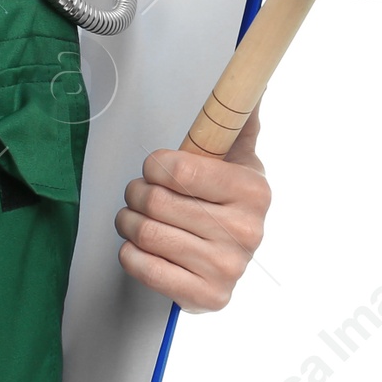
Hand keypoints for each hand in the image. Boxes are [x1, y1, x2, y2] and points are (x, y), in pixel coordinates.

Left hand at [113, 108, 271, 313]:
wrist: (230, 253)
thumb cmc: (224, 198)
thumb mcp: (236, 154)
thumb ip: (236, 117)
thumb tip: (250, 82)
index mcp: (253, 191)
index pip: (177, 169)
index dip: (155, 165)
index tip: (158, 169)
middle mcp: (246, 232)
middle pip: (156, 201)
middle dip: (137, 193)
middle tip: (141, 194)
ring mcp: (228, 268)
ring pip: (145, 232)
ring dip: (128, 221)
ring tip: (138, 218)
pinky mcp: (207, 298)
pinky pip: (143, 267)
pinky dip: (130, 253)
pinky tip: (142, 246)